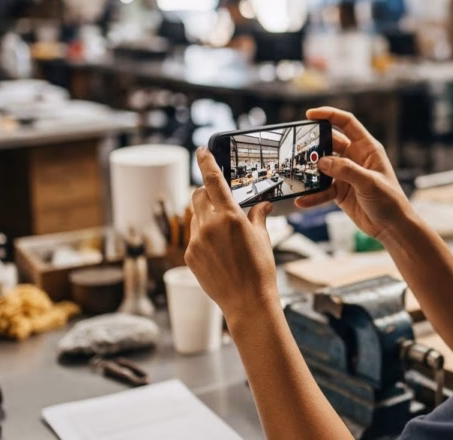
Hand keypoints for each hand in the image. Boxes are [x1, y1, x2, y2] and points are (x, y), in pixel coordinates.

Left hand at [185, 147, 279, 321]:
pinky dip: (203, 236)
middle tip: (218, 199)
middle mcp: (209, 225)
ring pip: (195, 216)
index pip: (213, 180)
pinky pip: (194, 236)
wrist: (247, 302)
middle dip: (205, 192)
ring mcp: (196, 241)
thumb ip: (258, 216)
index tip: (202, 150)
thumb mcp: (263, 238)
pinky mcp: (190, 255)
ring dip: (205, 216)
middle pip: (197, 195)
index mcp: (230, 216)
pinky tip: (218, 252)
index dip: (206, 162)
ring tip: (224, 235)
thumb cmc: (261, 270)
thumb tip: (262, 205)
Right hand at [295, 107, 411, 242]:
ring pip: (322, 167)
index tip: (310, 114)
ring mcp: (346, 174)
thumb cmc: (390, 200)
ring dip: (310, 171)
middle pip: (330, 143)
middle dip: (313, 145)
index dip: (329, 115)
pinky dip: (312, 195)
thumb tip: (322, 161)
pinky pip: (322, 190)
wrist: (392, 227)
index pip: (347, 123)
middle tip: (297, 149)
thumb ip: (346, 170)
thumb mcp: (370, 182)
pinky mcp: (340, 191)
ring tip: (295, 173)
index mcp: (367, 148)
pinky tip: (302, 200)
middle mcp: (355, 158)